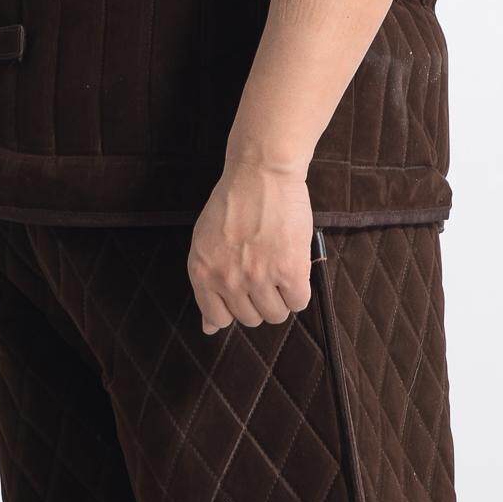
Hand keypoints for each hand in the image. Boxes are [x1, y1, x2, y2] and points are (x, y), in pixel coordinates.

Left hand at [188, 157, 314, 333]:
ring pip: (275, 314)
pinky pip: (298, 302)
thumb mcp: (205, 243)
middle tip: (265, 275)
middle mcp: (227, 279)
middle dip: (260, 302)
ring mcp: (258, 277)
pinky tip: (295, 270)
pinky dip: (299, 292)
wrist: (261, 173)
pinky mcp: (289, 270)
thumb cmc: (233, 203)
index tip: (244, 296)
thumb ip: (207, 285)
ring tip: (280, 272)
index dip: (234, 309)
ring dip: (281, 299)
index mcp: (202, 272)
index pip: (217, 317)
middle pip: (250, 318)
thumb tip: (209, 328)